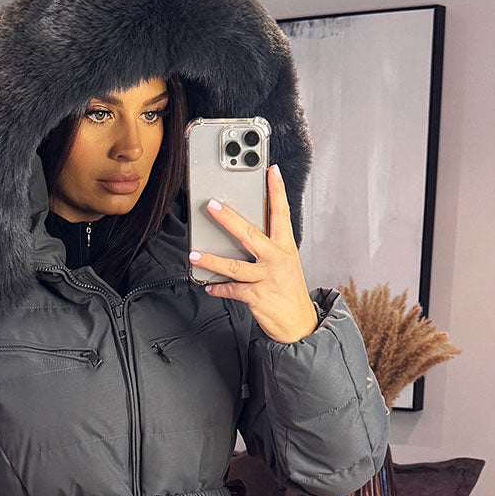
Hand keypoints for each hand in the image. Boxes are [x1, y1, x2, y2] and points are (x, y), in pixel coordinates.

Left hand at [188, 164, 319, 343]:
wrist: (299, 324)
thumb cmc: (288, 291)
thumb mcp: (285, 264)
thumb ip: (269, 247)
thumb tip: (243, 233)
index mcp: (284, 247)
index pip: (282, 213)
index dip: (277, 191)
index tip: (272, 171)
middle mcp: (276, 259)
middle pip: (250, 234)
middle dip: (228, 218)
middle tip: (211, 205)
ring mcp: (267, 278)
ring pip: (235, 265)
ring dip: (212, 260)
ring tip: (195, 254)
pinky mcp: (257, 297)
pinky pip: (232, 290)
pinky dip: (218, 288)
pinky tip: (208, 285)